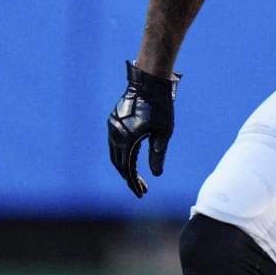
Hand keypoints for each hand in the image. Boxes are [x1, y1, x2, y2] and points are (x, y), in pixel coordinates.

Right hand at [108, 61, 178, 196]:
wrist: (149, 82)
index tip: (141, 193)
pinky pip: (114, 143)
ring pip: (115, 154)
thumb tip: (156, 175)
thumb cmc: (160, 106)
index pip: (127, 169)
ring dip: (124, 167)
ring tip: (137, 177)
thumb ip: (157, 154)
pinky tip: (132, 159)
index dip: (134, 182)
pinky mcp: (113, 121)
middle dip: (129, 178)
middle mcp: (115, 134)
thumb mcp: (163, 133)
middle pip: (118, 164)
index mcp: (126, 140)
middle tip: (141, 189)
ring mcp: (112, 127)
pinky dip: (122, 154)